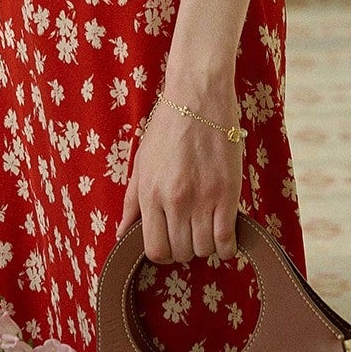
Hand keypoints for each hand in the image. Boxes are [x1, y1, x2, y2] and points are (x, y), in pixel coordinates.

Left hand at [116, 90, 242, 264]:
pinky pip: (228, 239)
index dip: (162, 253)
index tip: (169, 243)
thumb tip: (122, 234)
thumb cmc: (167, 127)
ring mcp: (204, 199)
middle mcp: (176, 201)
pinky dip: (226, 246)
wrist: (198, 97)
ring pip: (204, 249)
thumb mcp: (141, 163)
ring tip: (205, 228)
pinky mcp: (228, 194)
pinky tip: (224, 235)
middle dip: (183, 249)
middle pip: (181, 252)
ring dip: (204, 246)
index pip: (155, 249)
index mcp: (150, 194)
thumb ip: (131, 203)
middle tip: (188, 233)